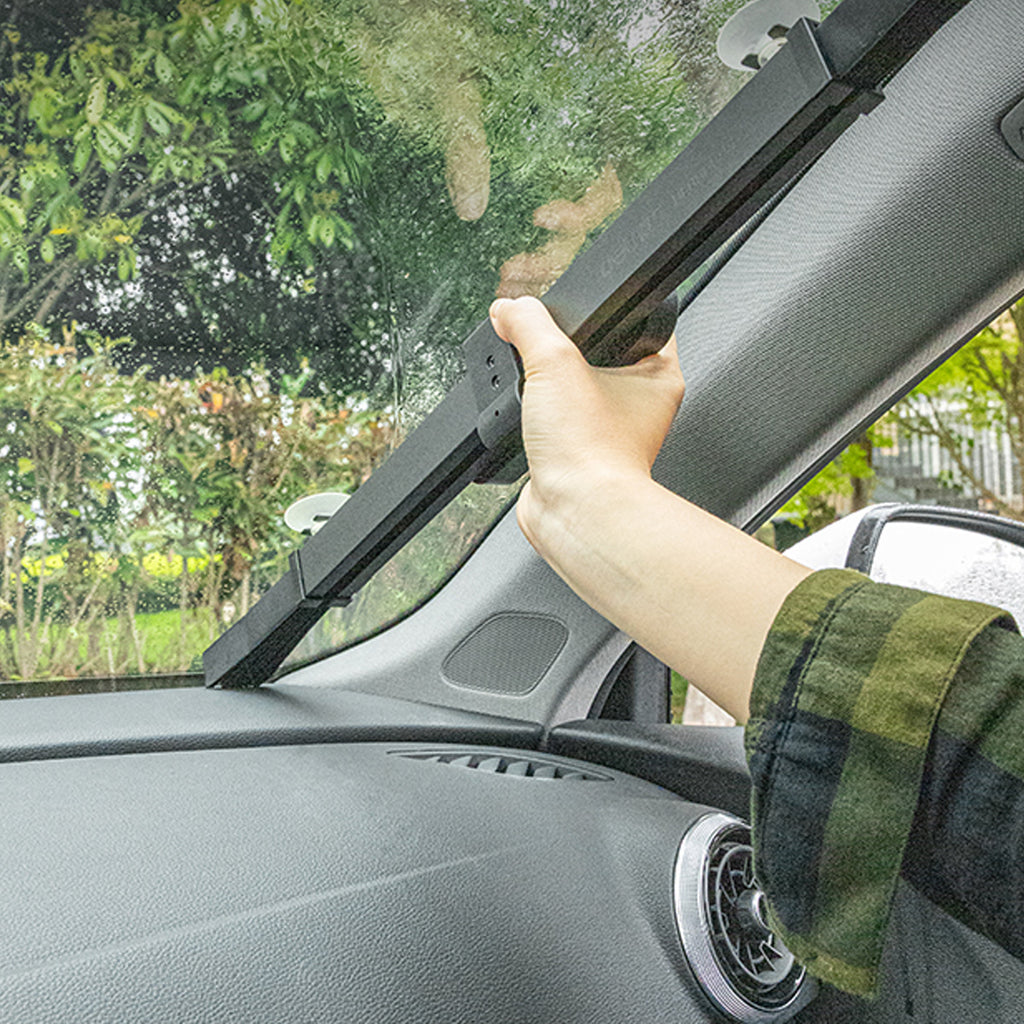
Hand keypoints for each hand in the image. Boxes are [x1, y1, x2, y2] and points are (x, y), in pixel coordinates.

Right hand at [488, 296, 684, 553]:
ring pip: (572, 390)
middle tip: (545, 353)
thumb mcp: (554, 361)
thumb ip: (528, 323)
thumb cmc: (591, 451)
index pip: (640, 321)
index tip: (577, 306)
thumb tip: (508, 307)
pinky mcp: (577, 453)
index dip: (606, 309)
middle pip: (596, 354)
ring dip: (546, 388)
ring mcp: (607, 430)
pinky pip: (554, 421)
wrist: (573, 512)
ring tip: (536, 394)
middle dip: (563, 350)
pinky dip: (535, 419)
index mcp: (658, 376)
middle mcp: (638, 404)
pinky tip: (528, 422)